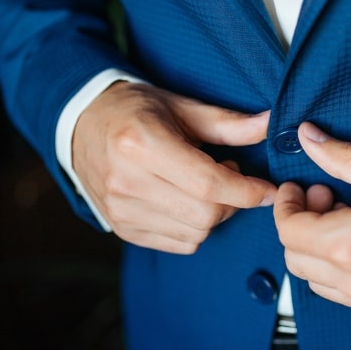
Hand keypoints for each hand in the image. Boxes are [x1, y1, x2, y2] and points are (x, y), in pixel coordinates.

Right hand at [73, 82, 275, 253]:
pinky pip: (179, 244)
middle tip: (229, 174)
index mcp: (141, 144)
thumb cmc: (135, 110)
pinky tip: (187, 201)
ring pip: (196, 234)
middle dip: (233, 201)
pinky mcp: (121, 229)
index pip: (208, 183)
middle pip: (205, 214)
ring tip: (203, 185)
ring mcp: (120, 210)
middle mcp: (126, 181)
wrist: (79, 124)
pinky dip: (196, 228)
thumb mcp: (180, 106)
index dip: (247, 191)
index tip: (270, 190)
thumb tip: (271, 125)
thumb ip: (228, 123)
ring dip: (215, 215)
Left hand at [273, 123, 350, 322]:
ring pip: (321, 284)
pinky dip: (345, 272)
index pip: (290, 232)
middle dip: (301, 226)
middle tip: (328, 196)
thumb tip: (309, 138)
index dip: (286, 205)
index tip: (301, 186)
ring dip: (321, 251)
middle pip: (298, 261)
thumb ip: (346, 157)